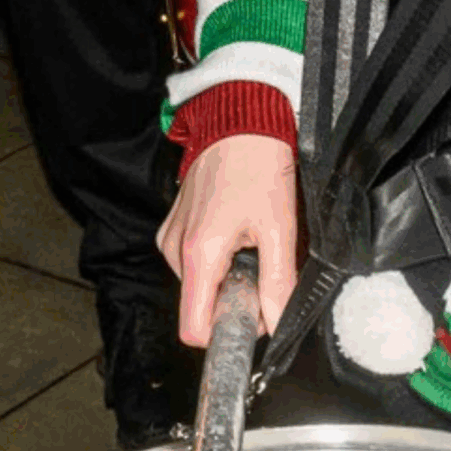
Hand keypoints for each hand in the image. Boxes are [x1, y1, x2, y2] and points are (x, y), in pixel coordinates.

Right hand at [159, 133, 299, 347]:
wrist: (238, 118)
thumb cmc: (257, 164)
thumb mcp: (279, 228)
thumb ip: (277, 283)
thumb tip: (276, 325)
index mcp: (198, 254)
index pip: (194, 329)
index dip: (227, 332)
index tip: (254, 315)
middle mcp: (174, 249)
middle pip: (199, 306)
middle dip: (233, 298)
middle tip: (262, 264)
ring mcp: (171, 235)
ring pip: (199, 285)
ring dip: (227, 276)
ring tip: (251, 239)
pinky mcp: (174, 224)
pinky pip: (193, 261)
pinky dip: (217, 258)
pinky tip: (236, 229)